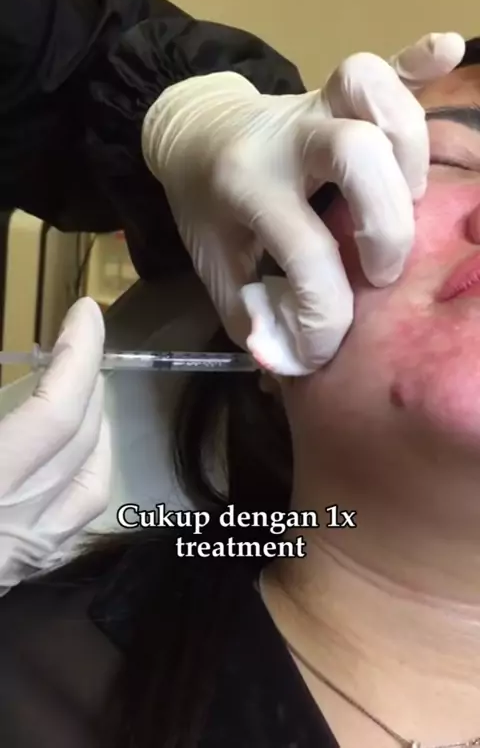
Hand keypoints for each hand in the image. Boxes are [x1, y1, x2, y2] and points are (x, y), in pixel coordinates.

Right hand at [0, 297, 110, 594]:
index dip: (78, 357)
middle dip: (86, 381)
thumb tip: (6, 361)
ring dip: (95, 425)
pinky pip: (76, 522)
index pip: (54, 414)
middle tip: (76, 341)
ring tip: (83, 388)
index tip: (85, 311)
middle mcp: (12, 523)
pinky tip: (76, 455)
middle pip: (79, 443)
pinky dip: (87, 474)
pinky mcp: (19, 571)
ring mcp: (20, 554)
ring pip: (91, 485)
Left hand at [142, 32, 464, 372]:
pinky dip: (418, 61)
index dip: (326, 314)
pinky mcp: (335, 92)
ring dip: (409, 145)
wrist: (192, 133)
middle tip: (382, 269)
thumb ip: (246, 316)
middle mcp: (283, 138)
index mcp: (245, 186)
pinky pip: (383, 63)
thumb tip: (292, 357)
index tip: (327, 344)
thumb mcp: (210, 266)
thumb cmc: (206, 207)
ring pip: (368, 89)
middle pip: (355, 152)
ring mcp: (312, 105)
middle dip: (386, 222)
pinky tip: (447, 49)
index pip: (305, 251)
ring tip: (411, 197)